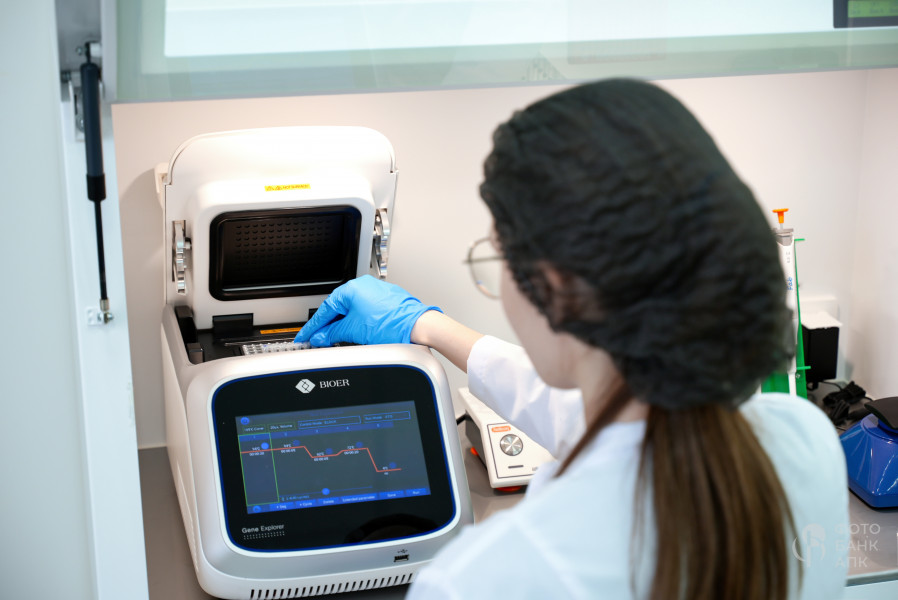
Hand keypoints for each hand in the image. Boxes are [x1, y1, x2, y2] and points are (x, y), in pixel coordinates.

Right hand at [294, 275, 441, 346]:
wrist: (418, 327)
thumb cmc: (392, 324)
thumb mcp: (353, 330)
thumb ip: (332, 334)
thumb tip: (322, 337)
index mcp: (353, 288)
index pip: (326, 309)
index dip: (314, 326)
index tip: (307, 336)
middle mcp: (365, 287)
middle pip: (339, 308)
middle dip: (328, 326)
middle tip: (319, 340)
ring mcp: (376, 294)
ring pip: (352, 310)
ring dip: (343, 325)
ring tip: (336, 339)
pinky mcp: (386, 302)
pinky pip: (364, 312)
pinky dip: (356, 323)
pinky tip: (354, 334)